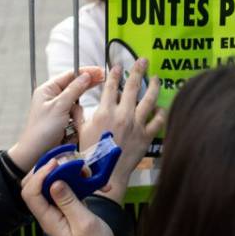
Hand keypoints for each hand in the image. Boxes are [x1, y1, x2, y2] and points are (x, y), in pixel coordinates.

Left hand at [7, 67, 102, 170]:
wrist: (35, 153)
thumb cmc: (42, 130)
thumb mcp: (59, 107)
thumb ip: (74, 90)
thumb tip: (85, 76)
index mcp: (48, 89)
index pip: (70, 75)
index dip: (86, 72)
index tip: (100, 71)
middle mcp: (52, 97)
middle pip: (74, 86)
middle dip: (86, 86)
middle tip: (102, 80)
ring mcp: (58, 108)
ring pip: (77, 102)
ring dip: (79, 111)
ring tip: (76, 120)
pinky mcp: (62, 120)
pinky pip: (75, 114)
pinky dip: (77, 119)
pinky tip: (76, 126)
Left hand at [21, 161, 117, 235]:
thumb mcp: (84, 223)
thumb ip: (69, 201)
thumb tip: (54, 182)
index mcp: (48, 219)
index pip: (30, 192)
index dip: (39, 175)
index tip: (57, 164)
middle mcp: (50, 213)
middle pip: (39, 185)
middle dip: (54, 170)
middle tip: (74, 164)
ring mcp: (59, 211)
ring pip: (56, 185)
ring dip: (72, 175)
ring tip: (89, 173)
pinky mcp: (71, 210)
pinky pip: (70, 190)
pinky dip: (82, 183)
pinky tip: (99, 184)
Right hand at [78, 59, 165, 203]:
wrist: (105, 175)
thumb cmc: (91, 155)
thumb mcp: (81, 132)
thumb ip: (79, 115)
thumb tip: (73, 103)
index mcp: (105, 112)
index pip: (111, 86)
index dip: (114, 73)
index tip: (117, 65)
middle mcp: (122, 114)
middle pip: (132, 86)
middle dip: (138, 70)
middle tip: (143, 60)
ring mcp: (136, 124)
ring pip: (149, 99)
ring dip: (153, 86)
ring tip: (156, 77)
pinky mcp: (146, 136)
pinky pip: (158, 121)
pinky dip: (161, 113)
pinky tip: (161, 107)